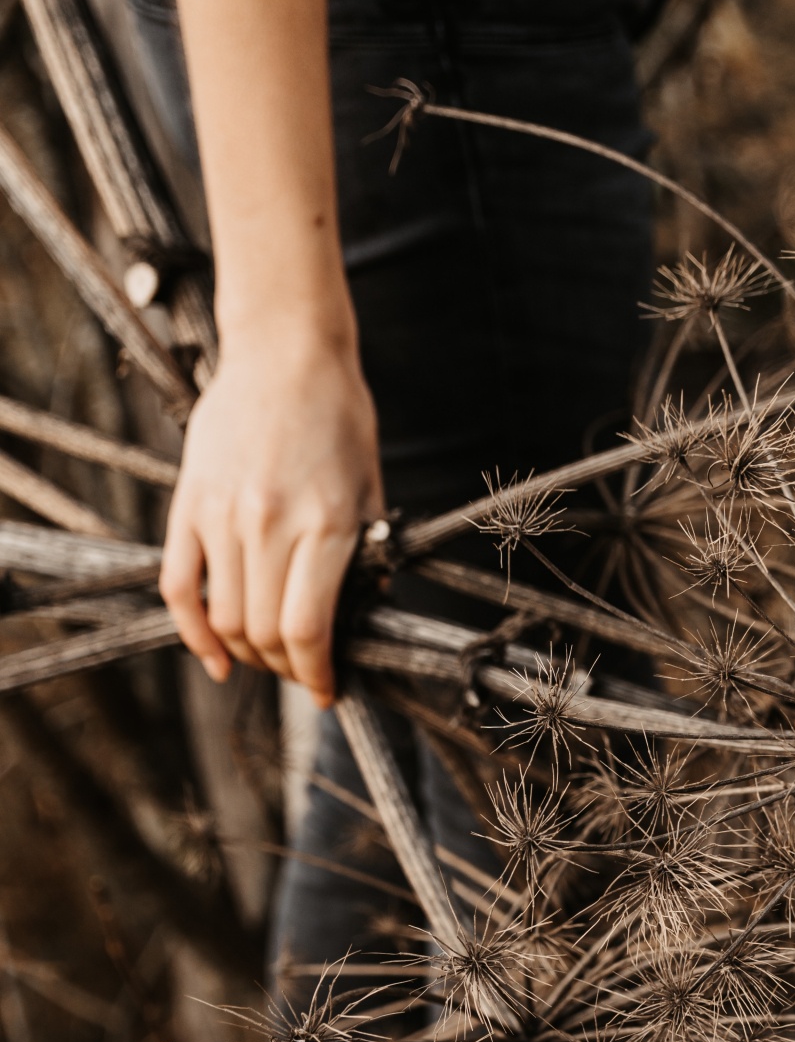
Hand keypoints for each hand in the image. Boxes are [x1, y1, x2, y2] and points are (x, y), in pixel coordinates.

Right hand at [160, 327, 382, 706]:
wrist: (285, 351)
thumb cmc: (339, 417)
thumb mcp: (370, 489)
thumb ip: (363, 555)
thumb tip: (355, 621)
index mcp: (324, 525)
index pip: (307, 631)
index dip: (316, 675)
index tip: (326, 690)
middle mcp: (268, 525)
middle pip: (262, 634)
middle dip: (285, 668)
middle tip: (301, 670)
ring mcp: (221, 517)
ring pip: (222, 619)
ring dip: (245, 653)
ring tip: (266, 656)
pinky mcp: (188, 505)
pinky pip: (178, 586)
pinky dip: (192, 632)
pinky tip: (213, 656)